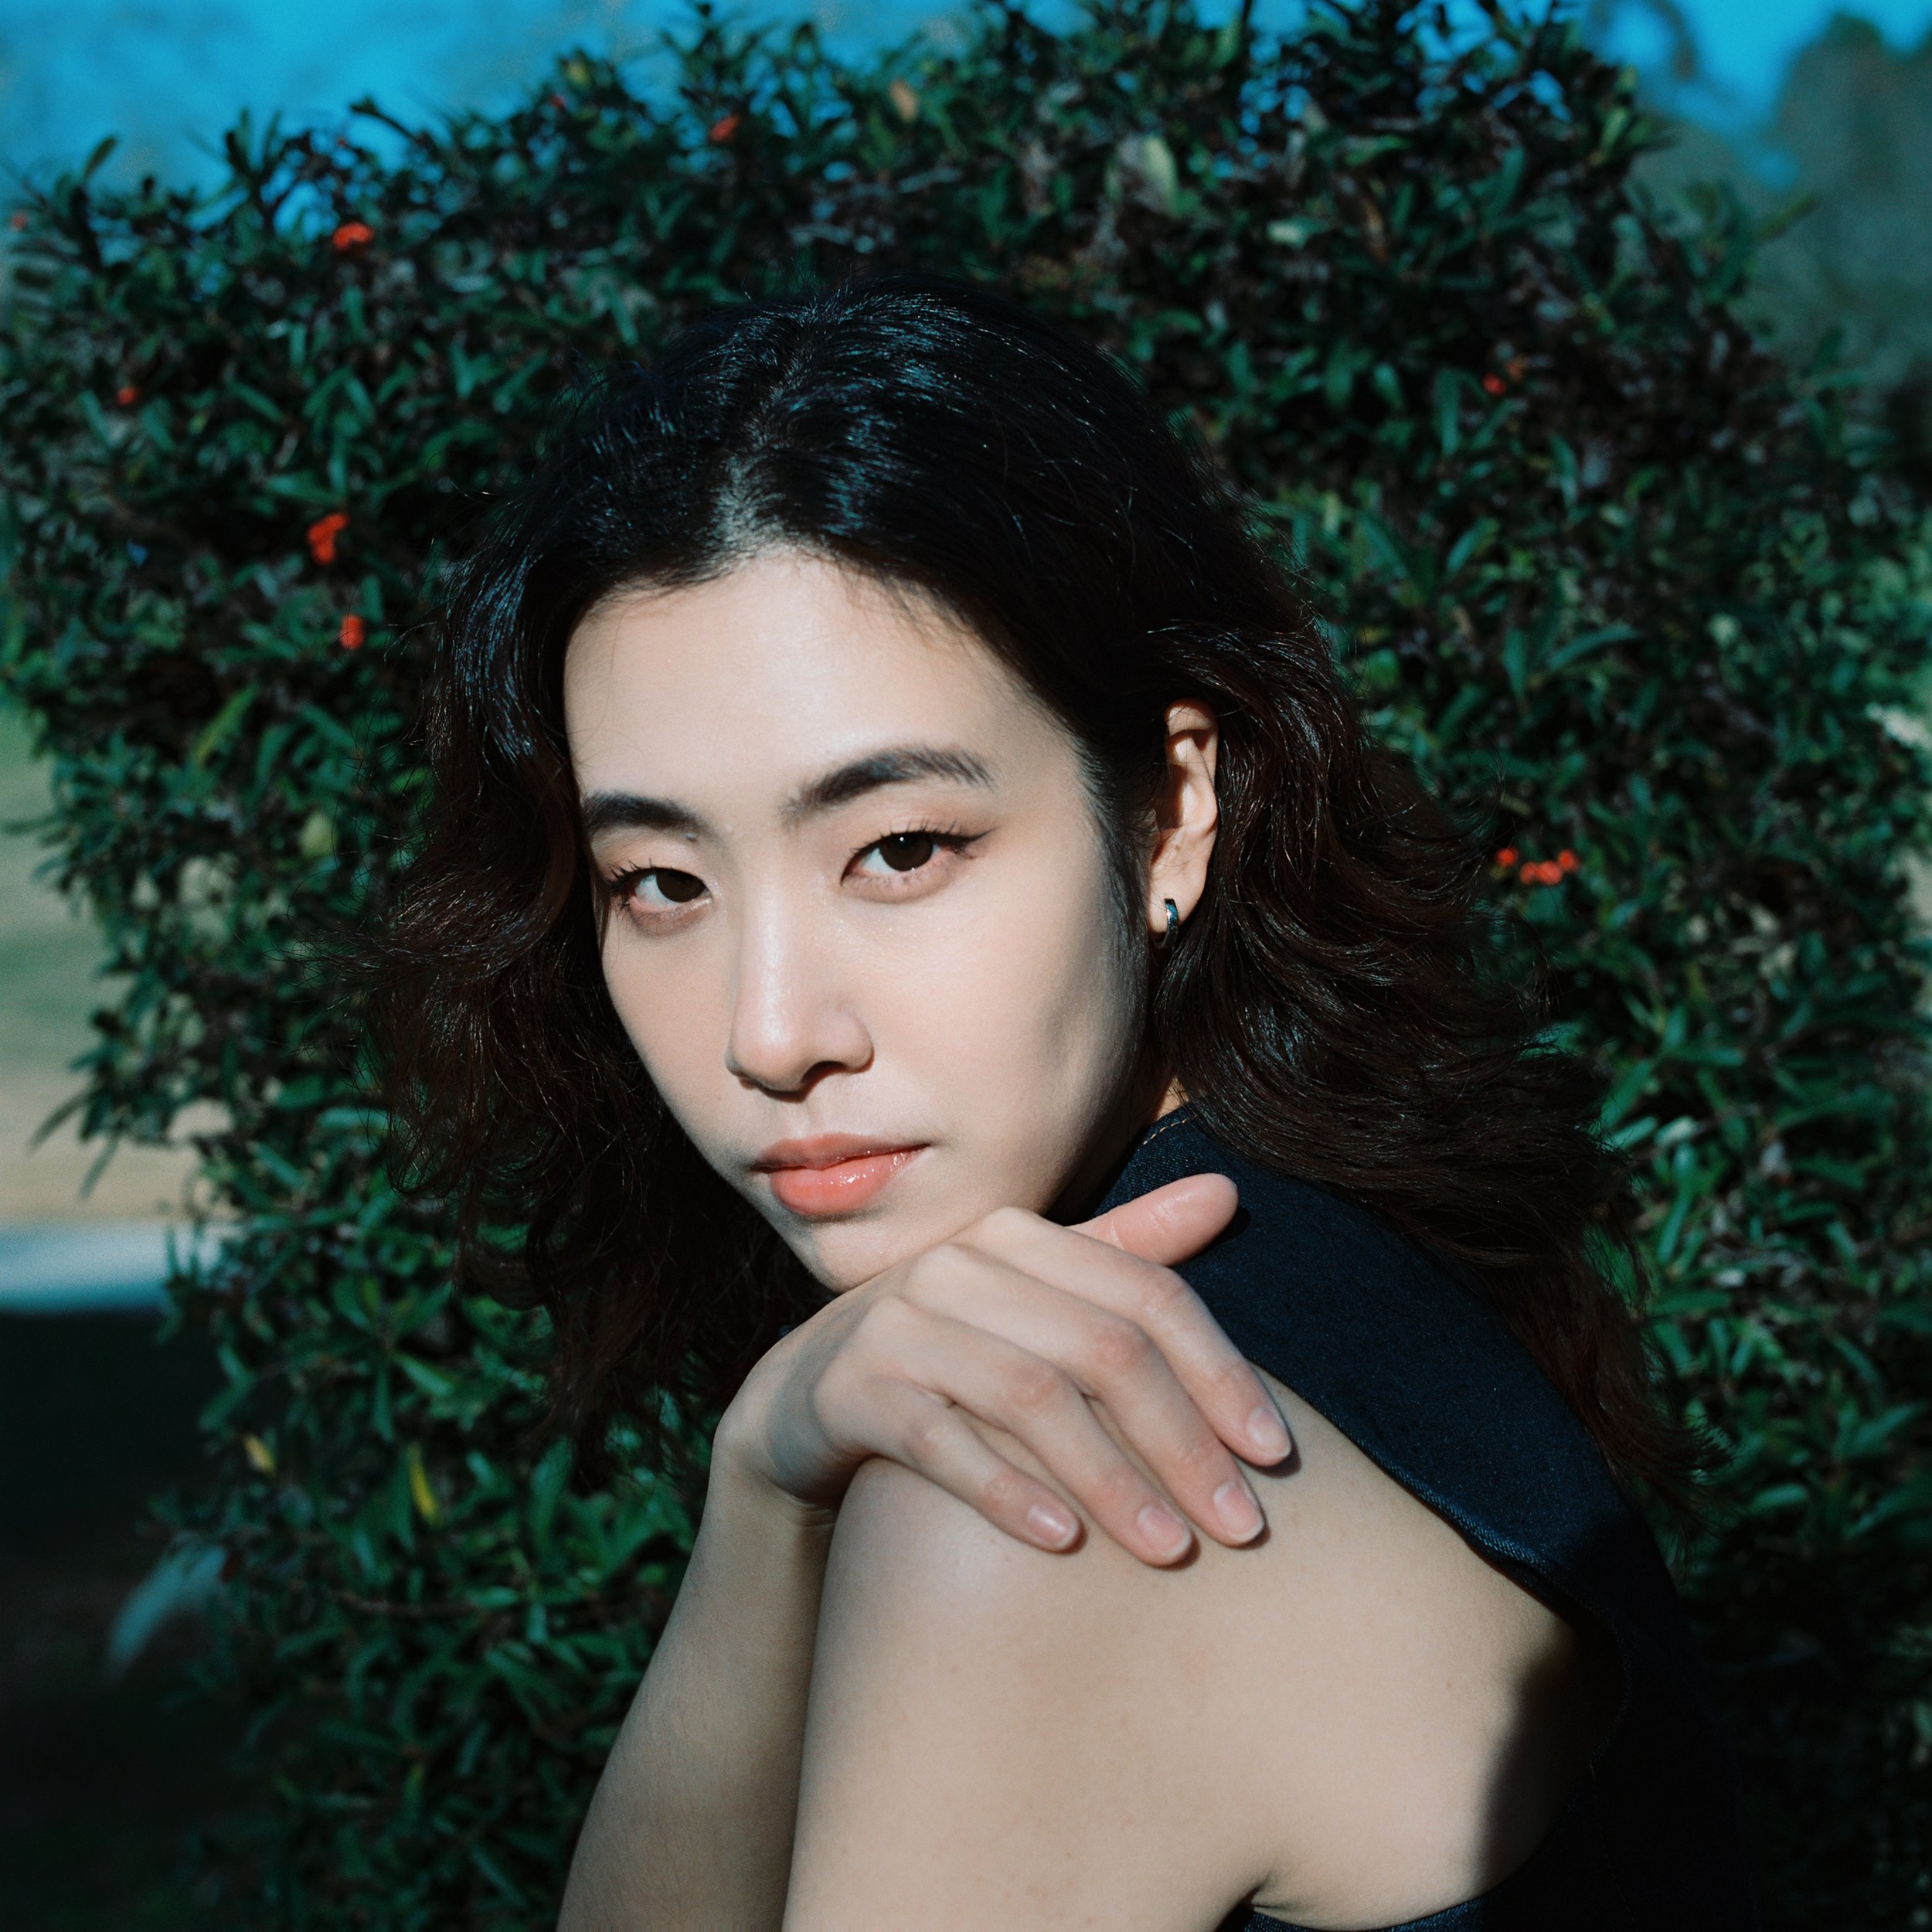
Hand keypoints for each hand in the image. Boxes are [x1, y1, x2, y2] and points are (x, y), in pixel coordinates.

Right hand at [714, 1176, 1293, 1566]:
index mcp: (1020, 1236)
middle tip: (1243, 1526)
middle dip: (1183, 1441)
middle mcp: (960, 1264)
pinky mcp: (851, 1389)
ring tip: (1170, 1549)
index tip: (1278, 1455)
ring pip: (1031, 1394)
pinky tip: (1063, 1543)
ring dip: (1111, 1479)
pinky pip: (941, 1440)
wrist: (803, 1407)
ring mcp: (899, 1323)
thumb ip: (1127, 1252)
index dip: (1221, 1370)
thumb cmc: (948, 1356)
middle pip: (1103, 1347)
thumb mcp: (1035, 1301)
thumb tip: (1229, 1192)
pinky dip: (1006, 1489)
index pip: (1148, 1294)